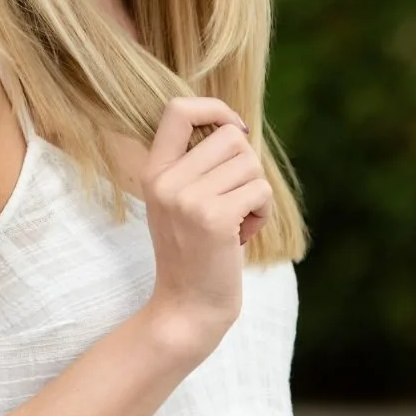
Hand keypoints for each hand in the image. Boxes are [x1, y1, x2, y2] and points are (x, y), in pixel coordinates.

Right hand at [141, 97, 273, 344]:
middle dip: (246, 166)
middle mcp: (165, 181)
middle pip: (230, 136)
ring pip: (250, 163)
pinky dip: (262, 213)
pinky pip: (260, 191)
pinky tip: (243, 235)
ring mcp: (187, 199)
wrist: (187, 308)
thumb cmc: (196, 251)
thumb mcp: (180, 201)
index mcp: (153, 171)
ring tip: (236, 222)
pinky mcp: (214, 218)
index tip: (234, 130)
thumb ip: (196, 164)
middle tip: (234, 200)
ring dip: (255, 193)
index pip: (178, 109)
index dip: (215, 108)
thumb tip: (236, 126)